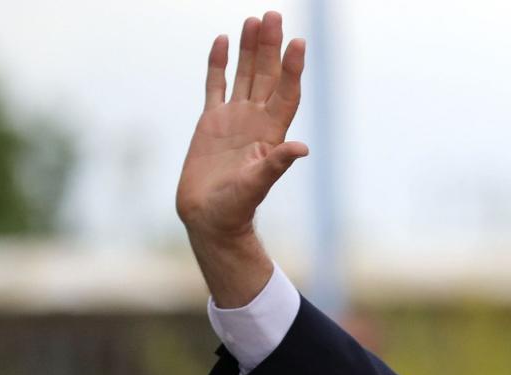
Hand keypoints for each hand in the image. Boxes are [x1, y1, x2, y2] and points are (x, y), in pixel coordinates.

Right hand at [177, 11, 307, 240]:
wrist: (209, 219)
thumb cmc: (235, 208)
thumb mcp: (256, 185)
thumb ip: (275, 165)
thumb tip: (301, 149)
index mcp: (270, 133)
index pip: (286, 93)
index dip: (292, 68)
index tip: (298, 42)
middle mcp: (255, 121)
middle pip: (267, 76)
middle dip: (271, 47)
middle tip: (274, 14)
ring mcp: (233, 119)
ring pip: (244, 75)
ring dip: (251, 49)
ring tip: (255, 20)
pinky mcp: (210, 122)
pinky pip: (216, 85)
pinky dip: (219, 64)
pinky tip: (224, 42)